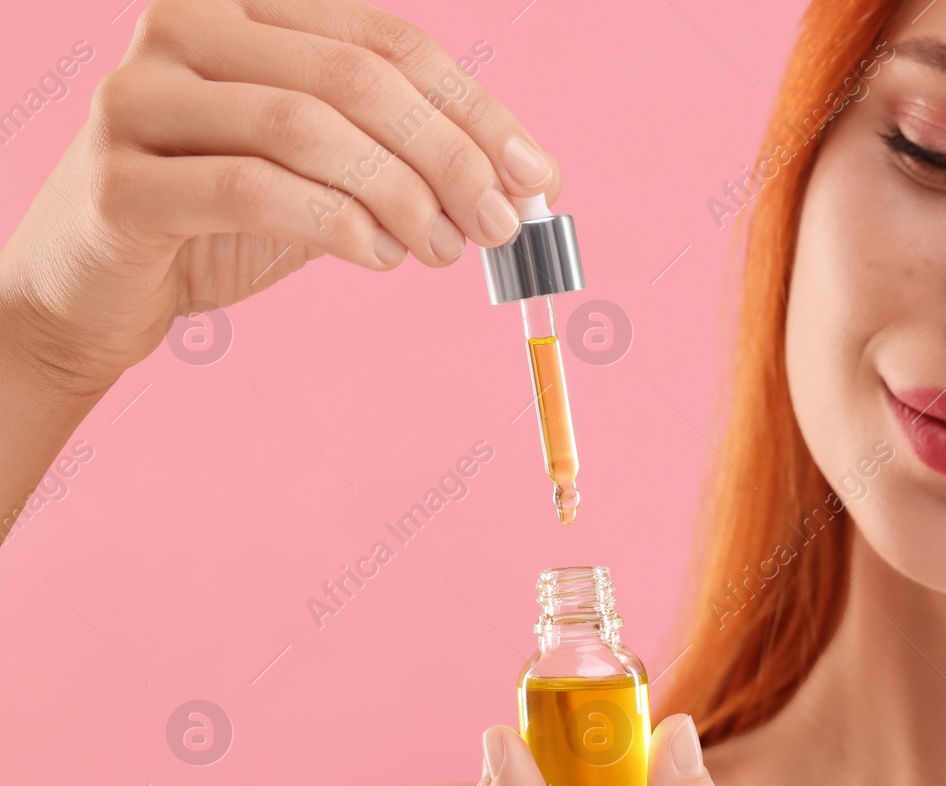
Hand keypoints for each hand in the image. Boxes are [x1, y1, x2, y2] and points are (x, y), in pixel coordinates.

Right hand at [0, 0, 560, 388]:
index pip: (389, 41)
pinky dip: (339, 226)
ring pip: (307, 127)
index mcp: (245, 4)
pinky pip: (255, 189)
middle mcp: (184, 25)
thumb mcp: (331, 173)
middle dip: (449, 157)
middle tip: (498, 226)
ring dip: (401, 196)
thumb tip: (537, 181)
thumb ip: (414, 160)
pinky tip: (379, 257)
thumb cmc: (224, 216)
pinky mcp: (121, 179)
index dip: (476, 111)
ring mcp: (141, 96)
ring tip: (442, 250)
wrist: (98, 287)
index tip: (538, 179)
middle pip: (356, 77)